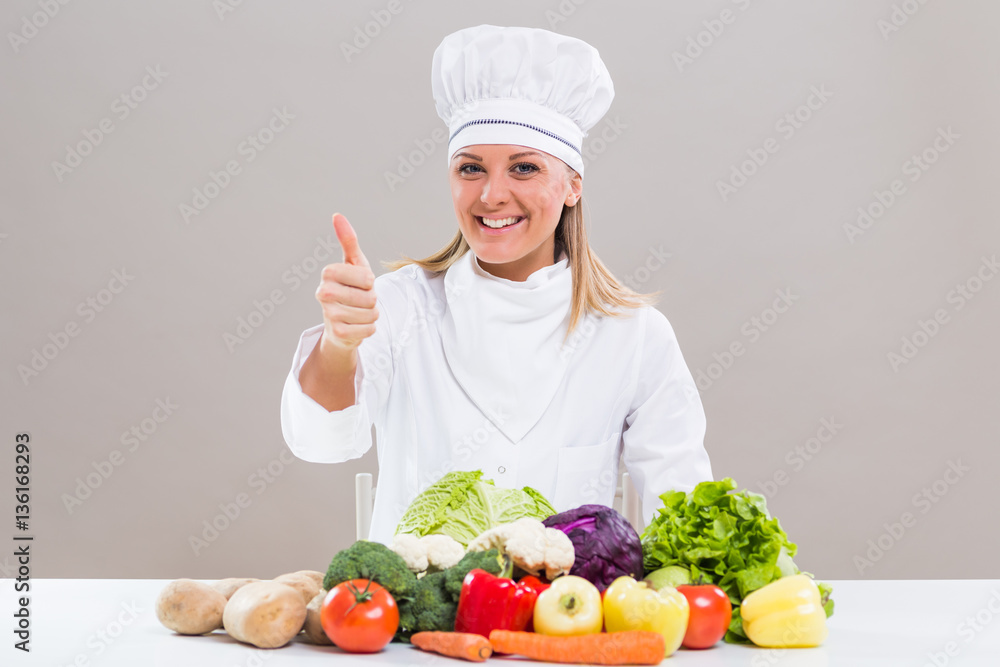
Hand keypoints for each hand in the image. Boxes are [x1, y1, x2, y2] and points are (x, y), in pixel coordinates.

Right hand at [315, 213, 378, 351]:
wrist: (342, 323)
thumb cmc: (351, 288)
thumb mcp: (353, 263)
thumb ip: (348, 240)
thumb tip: (337, 215)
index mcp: (328, 273)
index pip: (367, 278)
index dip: (370, 281)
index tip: (360, 283)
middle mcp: (323, 293)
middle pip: (370, 297)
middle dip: (372, 299)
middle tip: (361, 299)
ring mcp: (328, 314)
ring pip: (371, 314)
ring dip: (371, 314)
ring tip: (359, 312)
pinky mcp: (337, 333)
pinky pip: (368, 329)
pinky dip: (369, 328)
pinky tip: (357, 325)